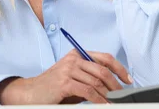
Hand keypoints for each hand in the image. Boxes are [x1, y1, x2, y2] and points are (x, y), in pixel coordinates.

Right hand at [0, 49, 132, 104]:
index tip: (128, 79)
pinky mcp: (65, 82)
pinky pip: (88, 92)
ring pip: (97, 82)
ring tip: (114, 103)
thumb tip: (111, 86)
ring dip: (108, 95)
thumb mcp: (74, 78)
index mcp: (77, 54)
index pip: (104, 57)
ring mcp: (68, 69)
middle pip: (103, 70)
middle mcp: (73, 59)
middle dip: (116, 85)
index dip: (119, 68)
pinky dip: (99, 100)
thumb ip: (89, 77)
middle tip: (122, 95)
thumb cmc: (53, 88)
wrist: (30, 93)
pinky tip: (103, 105)